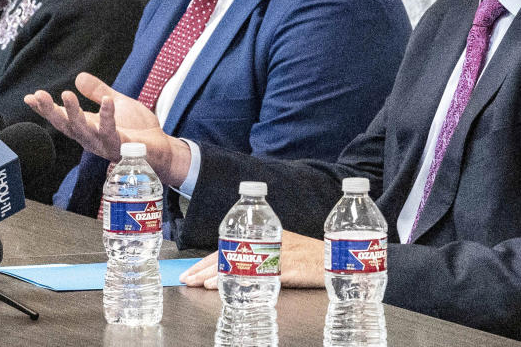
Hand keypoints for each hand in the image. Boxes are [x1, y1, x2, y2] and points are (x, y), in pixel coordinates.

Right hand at [24, 72, 191, 185]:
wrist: (161, 148)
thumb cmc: (138, 129)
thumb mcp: (117, 104)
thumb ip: (98, 91)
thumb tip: (78, 76)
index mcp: (88, 128)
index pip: (62, 118)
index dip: (45, 109)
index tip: (29, 97)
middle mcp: (91, 138)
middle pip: (65, 126)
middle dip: (50, 111)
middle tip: (38, 96)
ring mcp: (104, 144)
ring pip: (83, 131)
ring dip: (73, 113)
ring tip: (65, 94)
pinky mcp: (121, 146)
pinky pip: (111, 131)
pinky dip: (108, 115)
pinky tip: (106, 101)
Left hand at [180, 230, 324, 288]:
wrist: (333, 260)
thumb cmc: (310, 257)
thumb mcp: (283, 250)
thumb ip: (262, 256)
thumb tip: (234, 270)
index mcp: (265, 236)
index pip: (230, 246)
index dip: (208, 259)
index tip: (191, 270)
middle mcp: (267, 242)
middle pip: (230, 254)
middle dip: (204, 267)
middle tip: (186, 277)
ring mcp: (276, 254)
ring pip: (238, 262)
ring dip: (214, 273)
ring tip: (198, 282)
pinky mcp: (285, 267)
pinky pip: (256, 273)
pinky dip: (237, 279)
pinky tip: (223, 285)